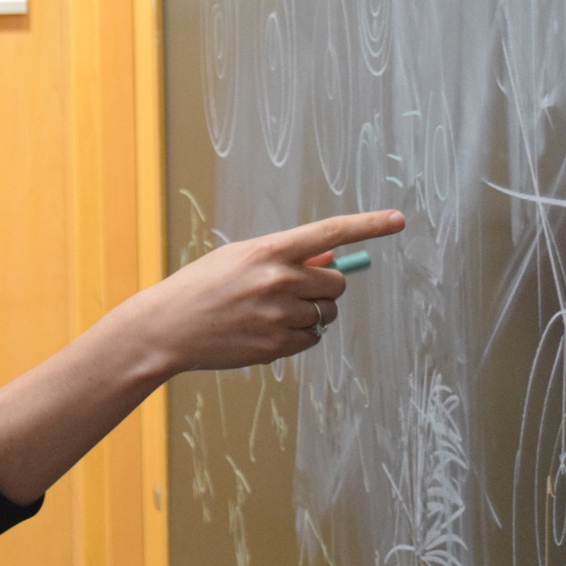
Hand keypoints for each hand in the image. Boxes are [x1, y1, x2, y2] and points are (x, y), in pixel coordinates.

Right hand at [134, 210, 403, 372]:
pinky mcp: (278, 346)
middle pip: (336, 283)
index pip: (330, 232)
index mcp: (269, 250)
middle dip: (324, 287)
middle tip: (295, 290)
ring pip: (326, 314)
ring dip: (312, 313)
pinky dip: (298, 335)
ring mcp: (280, 315)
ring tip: (272, 312)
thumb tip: (331, 258)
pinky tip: (266, 331)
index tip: (398, 220)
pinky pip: (311, 339)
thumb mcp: (239, 258)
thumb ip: (284, 256)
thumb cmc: (203, 286)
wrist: (168, 327)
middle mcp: (279, 280)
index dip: (368, 225)